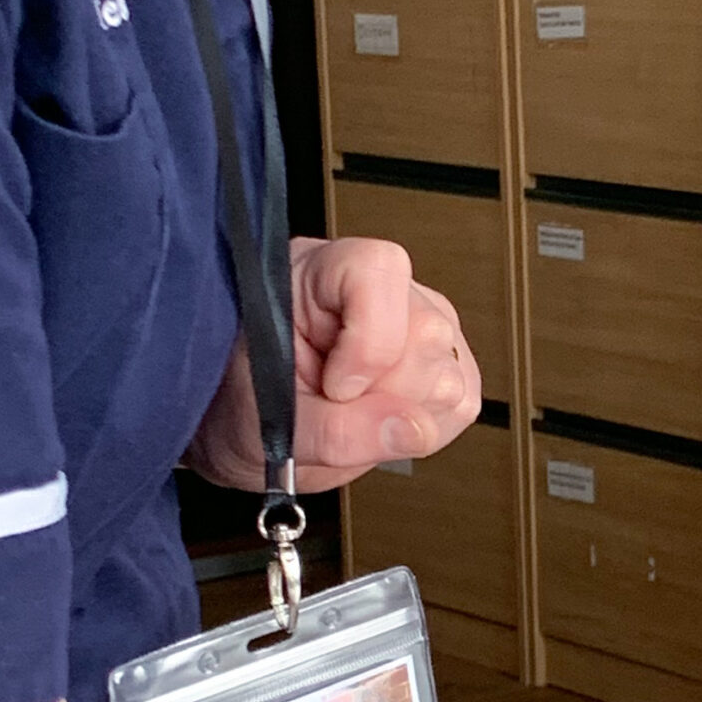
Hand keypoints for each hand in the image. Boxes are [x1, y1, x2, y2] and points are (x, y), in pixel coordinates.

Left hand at [190, 234, 481, 492]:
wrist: (242, 426)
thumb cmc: (239, 404)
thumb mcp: (268, 424)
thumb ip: (337, 430)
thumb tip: (414, 430)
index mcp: (318, 273)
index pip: (378, 271)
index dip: (370, 339)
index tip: (337, 387)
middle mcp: (378, 287)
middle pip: (425, 332)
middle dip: (381, 394)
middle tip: (330, 406)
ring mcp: (418, 319)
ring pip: (449, 373)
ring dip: (399, 415)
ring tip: (350, 414)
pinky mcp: (442, 359)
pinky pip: (461, 401)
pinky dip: (422, 428)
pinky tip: (379, 421)